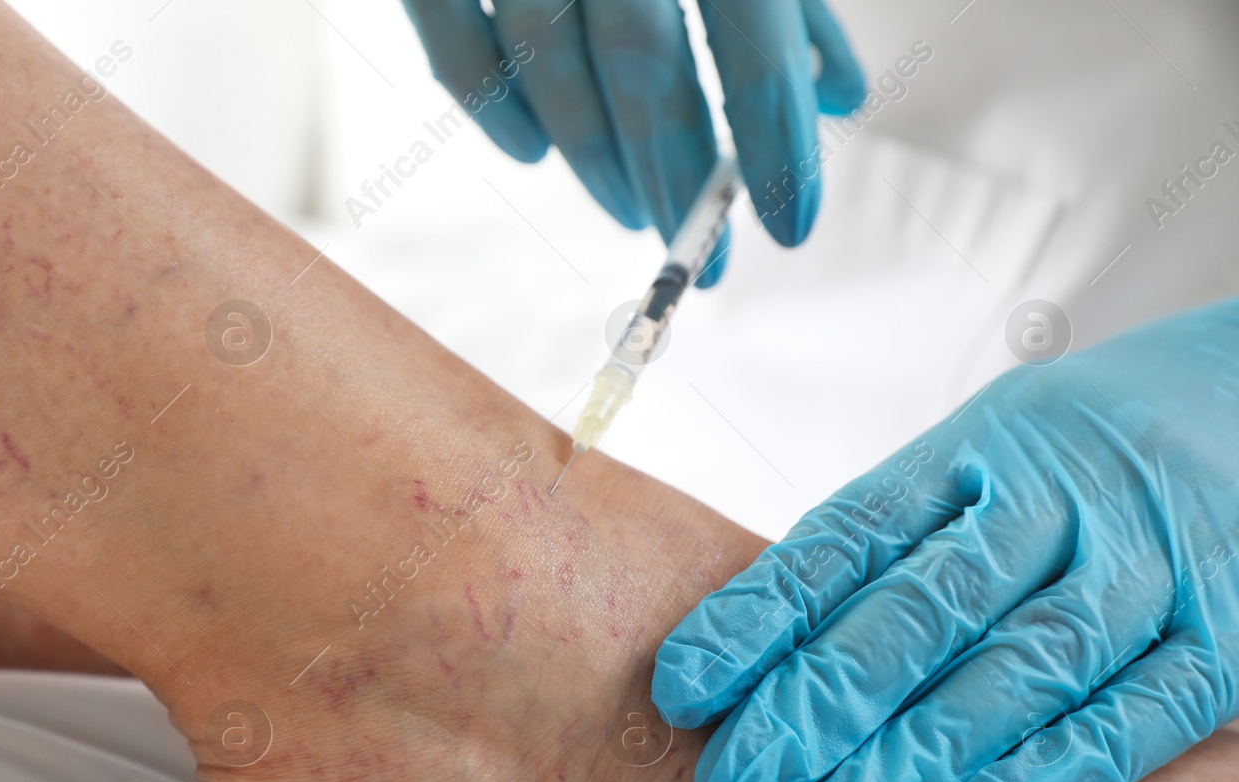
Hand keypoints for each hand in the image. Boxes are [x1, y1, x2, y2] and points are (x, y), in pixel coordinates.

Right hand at [399, 0, 866, 285]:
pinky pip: (449, 33)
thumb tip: (835, 93)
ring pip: (542, 62)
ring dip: (591, 155)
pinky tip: (532, 156)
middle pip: (636, 64)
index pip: (749, 29)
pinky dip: (489, 105)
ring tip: (630, 209)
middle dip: (675, 173)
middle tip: (701, 250)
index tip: (792, 225)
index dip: (771, 138)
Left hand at [653, 299, 1238, 781]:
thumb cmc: (1100, 444)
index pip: (847, 538)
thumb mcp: (991, 454)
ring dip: (915, 754)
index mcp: (978, 452)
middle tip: (735, 781)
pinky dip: (1058, 766)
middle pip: (922, 607)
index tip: (682, 689)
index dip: (758, 616)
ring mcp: (1148, 562)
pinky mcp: (1231, 631)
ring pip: (1020, 666)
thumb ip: (902, 537)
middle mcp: (1058, 499)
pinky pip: (1141, 709)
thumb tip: (765, 633)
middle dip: (817, 703)